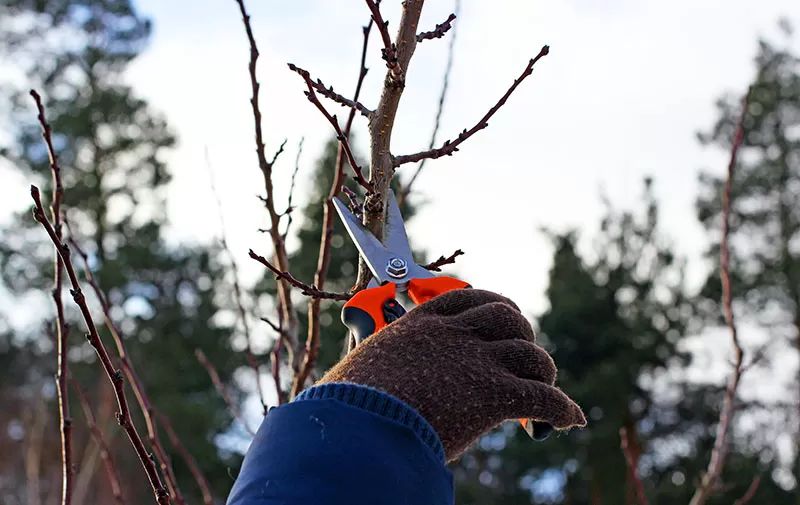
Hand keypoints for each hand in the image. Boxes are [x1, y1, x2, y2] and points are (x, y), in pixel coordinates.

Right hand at [319, 289, 585, 460]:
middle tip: (523, 359)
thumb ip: (381, 364)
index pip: (470, 299)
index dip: (495, 307)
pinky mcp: (495, 396)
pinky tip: (568, 420)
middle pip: (508, 318)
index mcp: (423, 324)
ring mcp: (478, 362)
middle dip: (522, 336)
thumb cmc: (349, 403)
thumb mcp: (362, 368)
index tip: (505, 319)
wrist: (358, 424)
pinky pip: (545, 398)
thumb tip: (362, 385)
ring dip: (544, 373)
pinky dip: (562, 409)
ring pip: (532, 355)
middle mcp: (455, 335)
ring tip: (546, 393)